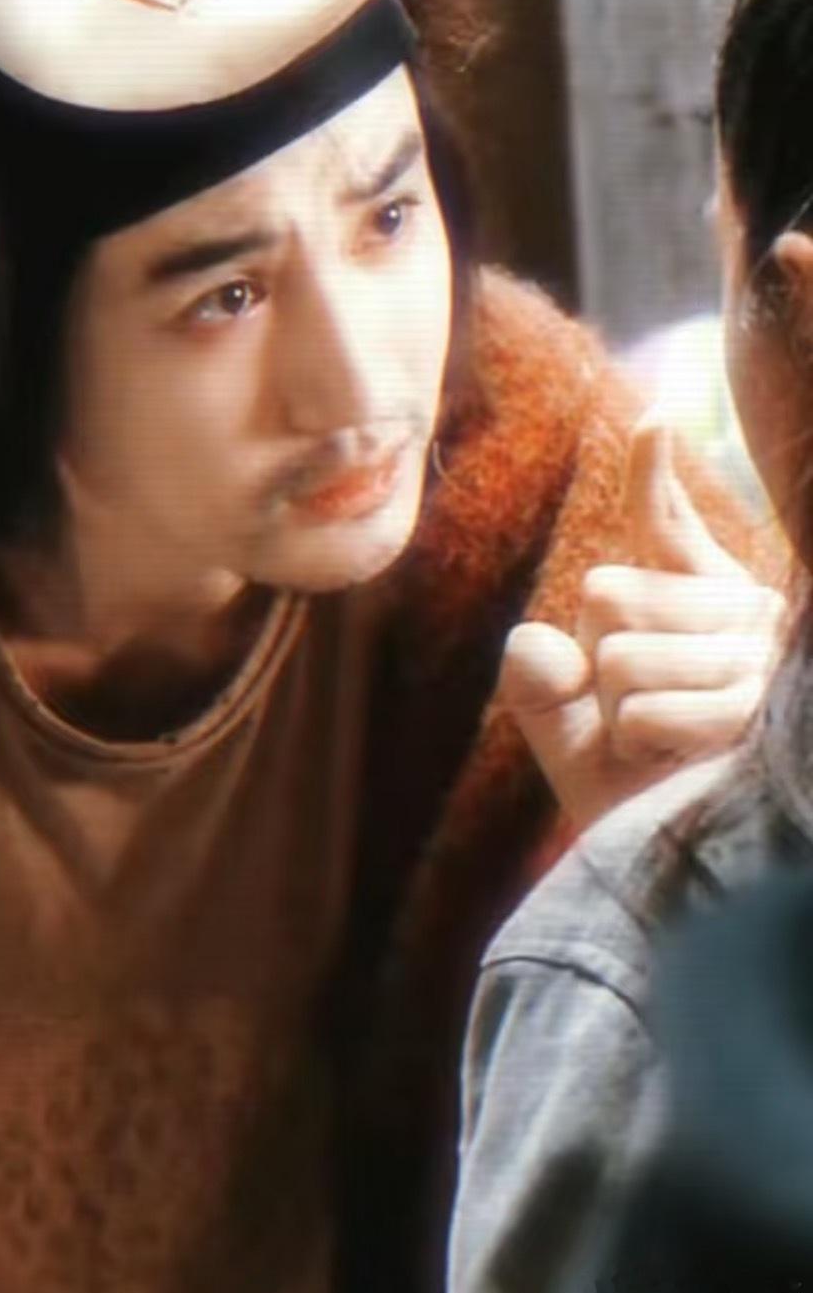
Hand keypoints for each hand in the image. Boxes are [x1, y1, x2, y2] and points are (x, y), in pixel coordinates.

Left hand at [500, 417, 787, 831]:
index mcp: (693, 604)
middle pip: (606, 592)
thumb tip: (537, 639)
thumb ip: (538, 679)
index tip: (652, 420)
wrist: (676, 872)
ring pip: (618, 652)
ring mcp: (753, 656)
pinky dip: (638, 744)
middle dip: (599, 668)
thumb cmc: (634, 798)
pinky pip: (638, 704)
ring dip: (621, 716)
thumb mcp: (571, 731)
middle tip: (643, 718)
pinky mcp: (755, 705)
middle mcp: (735, 615)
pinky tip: (686, 762)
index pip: (663, 525)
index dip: (651, 477)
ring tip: (669, 745)